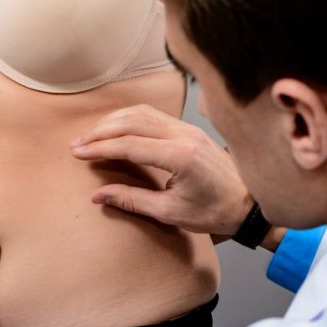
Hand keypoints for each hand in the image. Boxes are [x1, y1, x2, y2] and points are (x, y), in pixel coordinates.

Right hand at [71, 105, 252, 237]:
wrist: (249, 204)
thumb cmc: (214, 212)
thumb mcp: (170, 213)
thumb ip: (132, 201)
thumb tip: (98, 196)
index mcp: (181, 157)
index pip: (130, 145)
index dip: (100, 148)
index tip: (78, 153)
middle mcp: (185, 136)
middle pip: (132, 122)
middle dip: (101, 131)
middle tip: (77, 144)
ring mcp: (189, 129)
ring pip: (142, 113)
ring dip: (113, 122)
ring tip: (91, 136)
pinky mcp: (190, 129)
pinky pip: (154, 116)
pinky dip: (130, 119)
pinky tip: (116, 129)